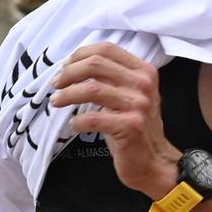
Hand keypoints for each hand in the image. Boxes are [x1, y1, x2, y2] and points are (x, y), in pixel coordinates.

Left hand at [49, 43, 179, 199]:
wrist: (154, 162)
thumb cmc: (135, 128)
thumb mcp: (130, 95)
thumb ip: (112, 78)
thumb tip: (73, 66)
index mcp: (144, 71)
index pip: (107, 49)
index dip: (81, 54)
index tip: (65, 66)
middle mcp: (143, 84)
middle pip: (96, 64)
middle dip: (69, 72)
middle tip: (56, 84)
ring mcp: (138, 105)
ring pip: (91, 89)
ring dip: (67, 95)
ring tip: (56, 101)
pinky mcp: (130, 126)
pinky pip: (93, 118)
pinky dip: (77, 121)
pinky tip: (74, 125)